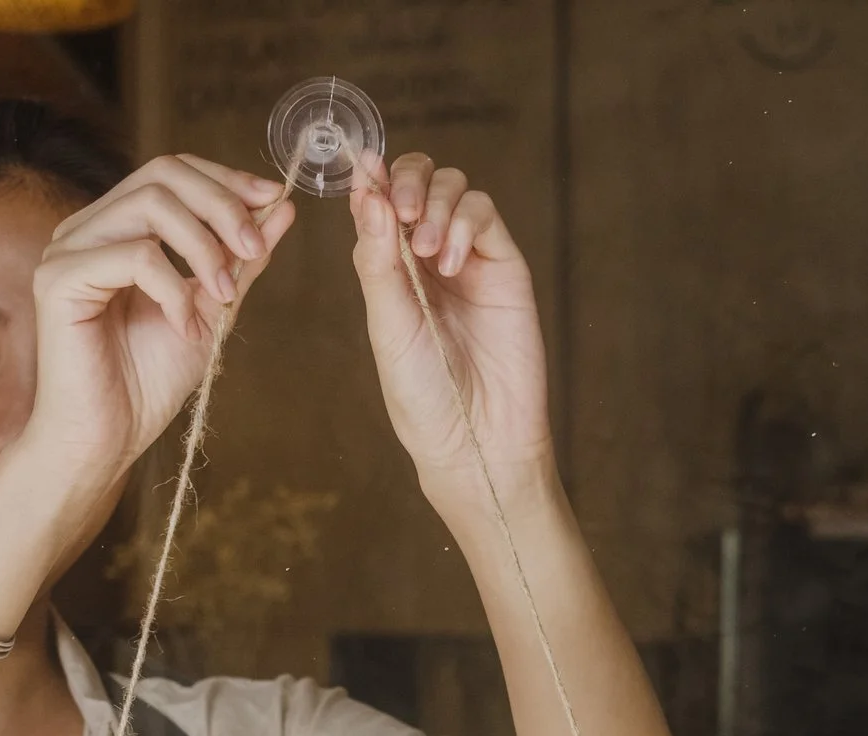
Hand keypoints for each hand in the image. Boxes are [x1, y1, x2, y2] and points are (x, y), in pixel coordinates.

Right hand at [14, 155, 297, 486]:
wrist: (106, 440)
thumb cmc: (147, 382)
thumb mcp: (212, 309)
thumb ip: (240, 258)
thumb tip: (281, 205)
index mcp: (116, 229)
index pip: (170, 171)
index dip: (225, 179)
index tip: (272, 200)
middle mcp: (87, 229)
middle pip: (162, 173)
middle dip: (222, 205)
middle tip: (255, 251)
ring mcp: (67, 251)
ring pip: (150, 205)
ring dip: (204, 247)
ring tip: (224, 296)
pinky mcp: (58, 280)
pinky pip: (134, 255)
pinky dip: (173, 288)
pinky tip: (184, 327)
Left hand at [349, 151, 556, 516]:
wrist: (475, 436)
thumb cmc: (421, 392)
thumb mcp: (387, 323)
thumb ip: (376, 258)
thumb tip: (365, 192)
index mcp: (388, 268)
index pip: (379, 201)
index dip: (371, 178)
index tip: (363, 167)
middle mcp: (426, 256)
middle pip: (418, 180)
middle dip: (406, 181)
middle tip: (401, 210)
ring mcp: (468, 257)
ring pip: (454, 188)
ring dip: (434, 203)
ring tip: (425, 250)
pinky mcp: (504, 265)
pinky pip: (485, 215)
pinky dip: (464, 223)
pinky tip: (449, 262)